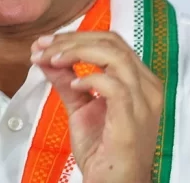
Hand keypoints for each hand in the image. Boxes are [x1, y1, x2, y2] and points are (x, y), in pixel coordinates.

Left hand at [31, 32, 161, 182]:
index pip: (111, 42)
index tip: (46, 42)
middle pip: (112, 42)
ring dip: (76, 52)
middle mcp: (146, 86)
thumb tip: (47, 58)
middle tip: (43, 47)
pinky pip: (114, 85)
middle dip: (72, 40)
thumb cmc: (104, 152)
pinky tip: (73, 86)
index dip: (76, 37)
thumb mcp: (80, 108)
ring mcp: (143, 101)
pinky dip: (89, 79)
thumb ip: (66, 81)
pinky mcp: (132, 117)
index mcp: (139, 81)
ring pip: (113, 55)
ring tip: (52, 60)